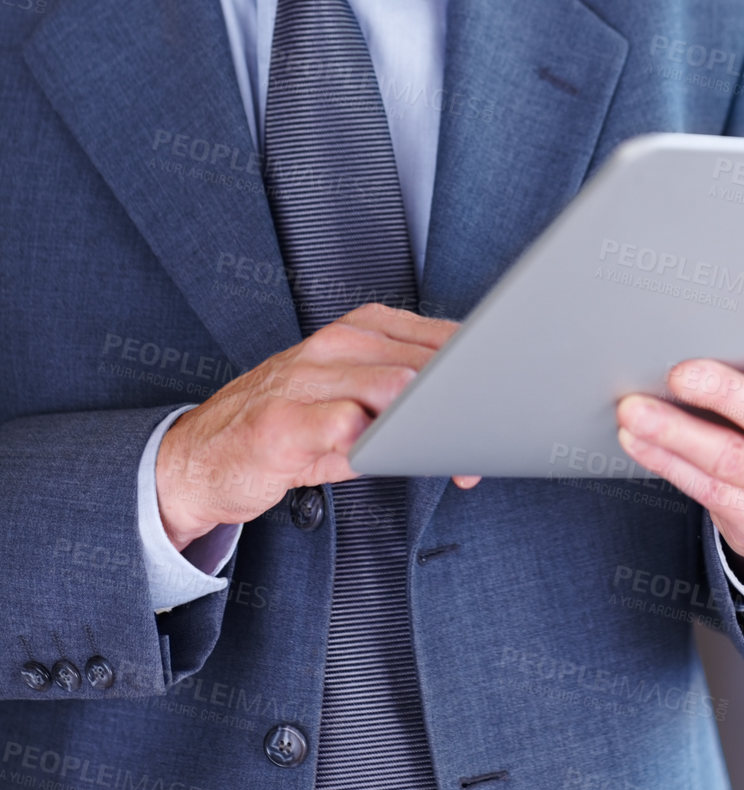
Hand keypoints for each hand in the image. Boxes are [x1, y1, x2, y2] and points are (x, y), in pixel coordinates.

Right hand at [156, 303, 477, 551]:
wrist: (198, 458)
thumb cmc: (283, 428)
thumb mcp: (349, 406)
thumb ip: (403, 403)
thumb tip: (467, 418)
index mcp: (357, 331)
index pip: (436, 338)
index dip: (474, 373)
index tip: (498, 403)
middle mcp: (333, 345)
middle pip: (423, 361)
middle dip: (461, 402)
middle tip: (484, 438)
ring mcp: (305, 379)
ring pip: (392, 385)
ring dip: (430, 422)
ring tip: (452, 449)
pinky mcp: (282, 422)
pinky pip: (343, 425)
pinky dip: (376, 441)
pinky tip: (388, 456)